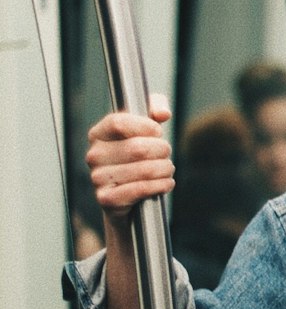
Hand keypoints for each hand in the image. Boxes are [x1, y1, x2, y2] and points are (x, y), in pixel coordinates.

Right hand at [86, 94, 174, 223]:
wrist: (126, 199)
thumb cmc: (136, 159)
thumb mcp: (144, 129)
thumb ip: (154, 109)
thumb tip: (163, 113)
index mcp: (98, 134)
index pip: (119, 122)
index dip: (146, 126)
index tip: (157, 132)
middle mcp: (94, 155)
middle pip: (138, 148)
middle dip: (162, 150)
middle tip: (167, 154)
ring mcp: (98, 178)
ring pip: (144, 170)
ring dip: (165, 169)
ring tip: (167, 169)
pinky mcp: (107, 199)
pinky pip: (141, 189)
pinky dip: (161, 185)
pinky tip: (166, 183)